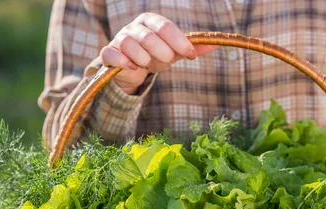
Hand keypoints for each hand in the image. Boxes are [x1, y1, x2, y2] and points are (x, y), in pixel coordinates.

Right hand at [100, 13, 217, 94]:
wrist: (131, 70)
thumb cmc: (154, 56)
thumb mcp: (174, 52)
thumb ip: (192, 48)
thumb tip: (217, 44)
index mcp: (151, 21)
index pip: (165, 26)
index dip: (179, 41)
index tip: (190, 55)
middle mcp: (134, 27)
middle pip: (149, 36)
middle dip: (162, 52)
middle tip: (166, 60)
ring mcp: (119, 39)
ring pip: (130, 44)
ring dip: (143, 58)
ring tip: (147, 64)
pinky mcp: (108, 53)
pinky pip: (112, 54)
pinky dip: (122, 62)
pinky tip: (132, 67)